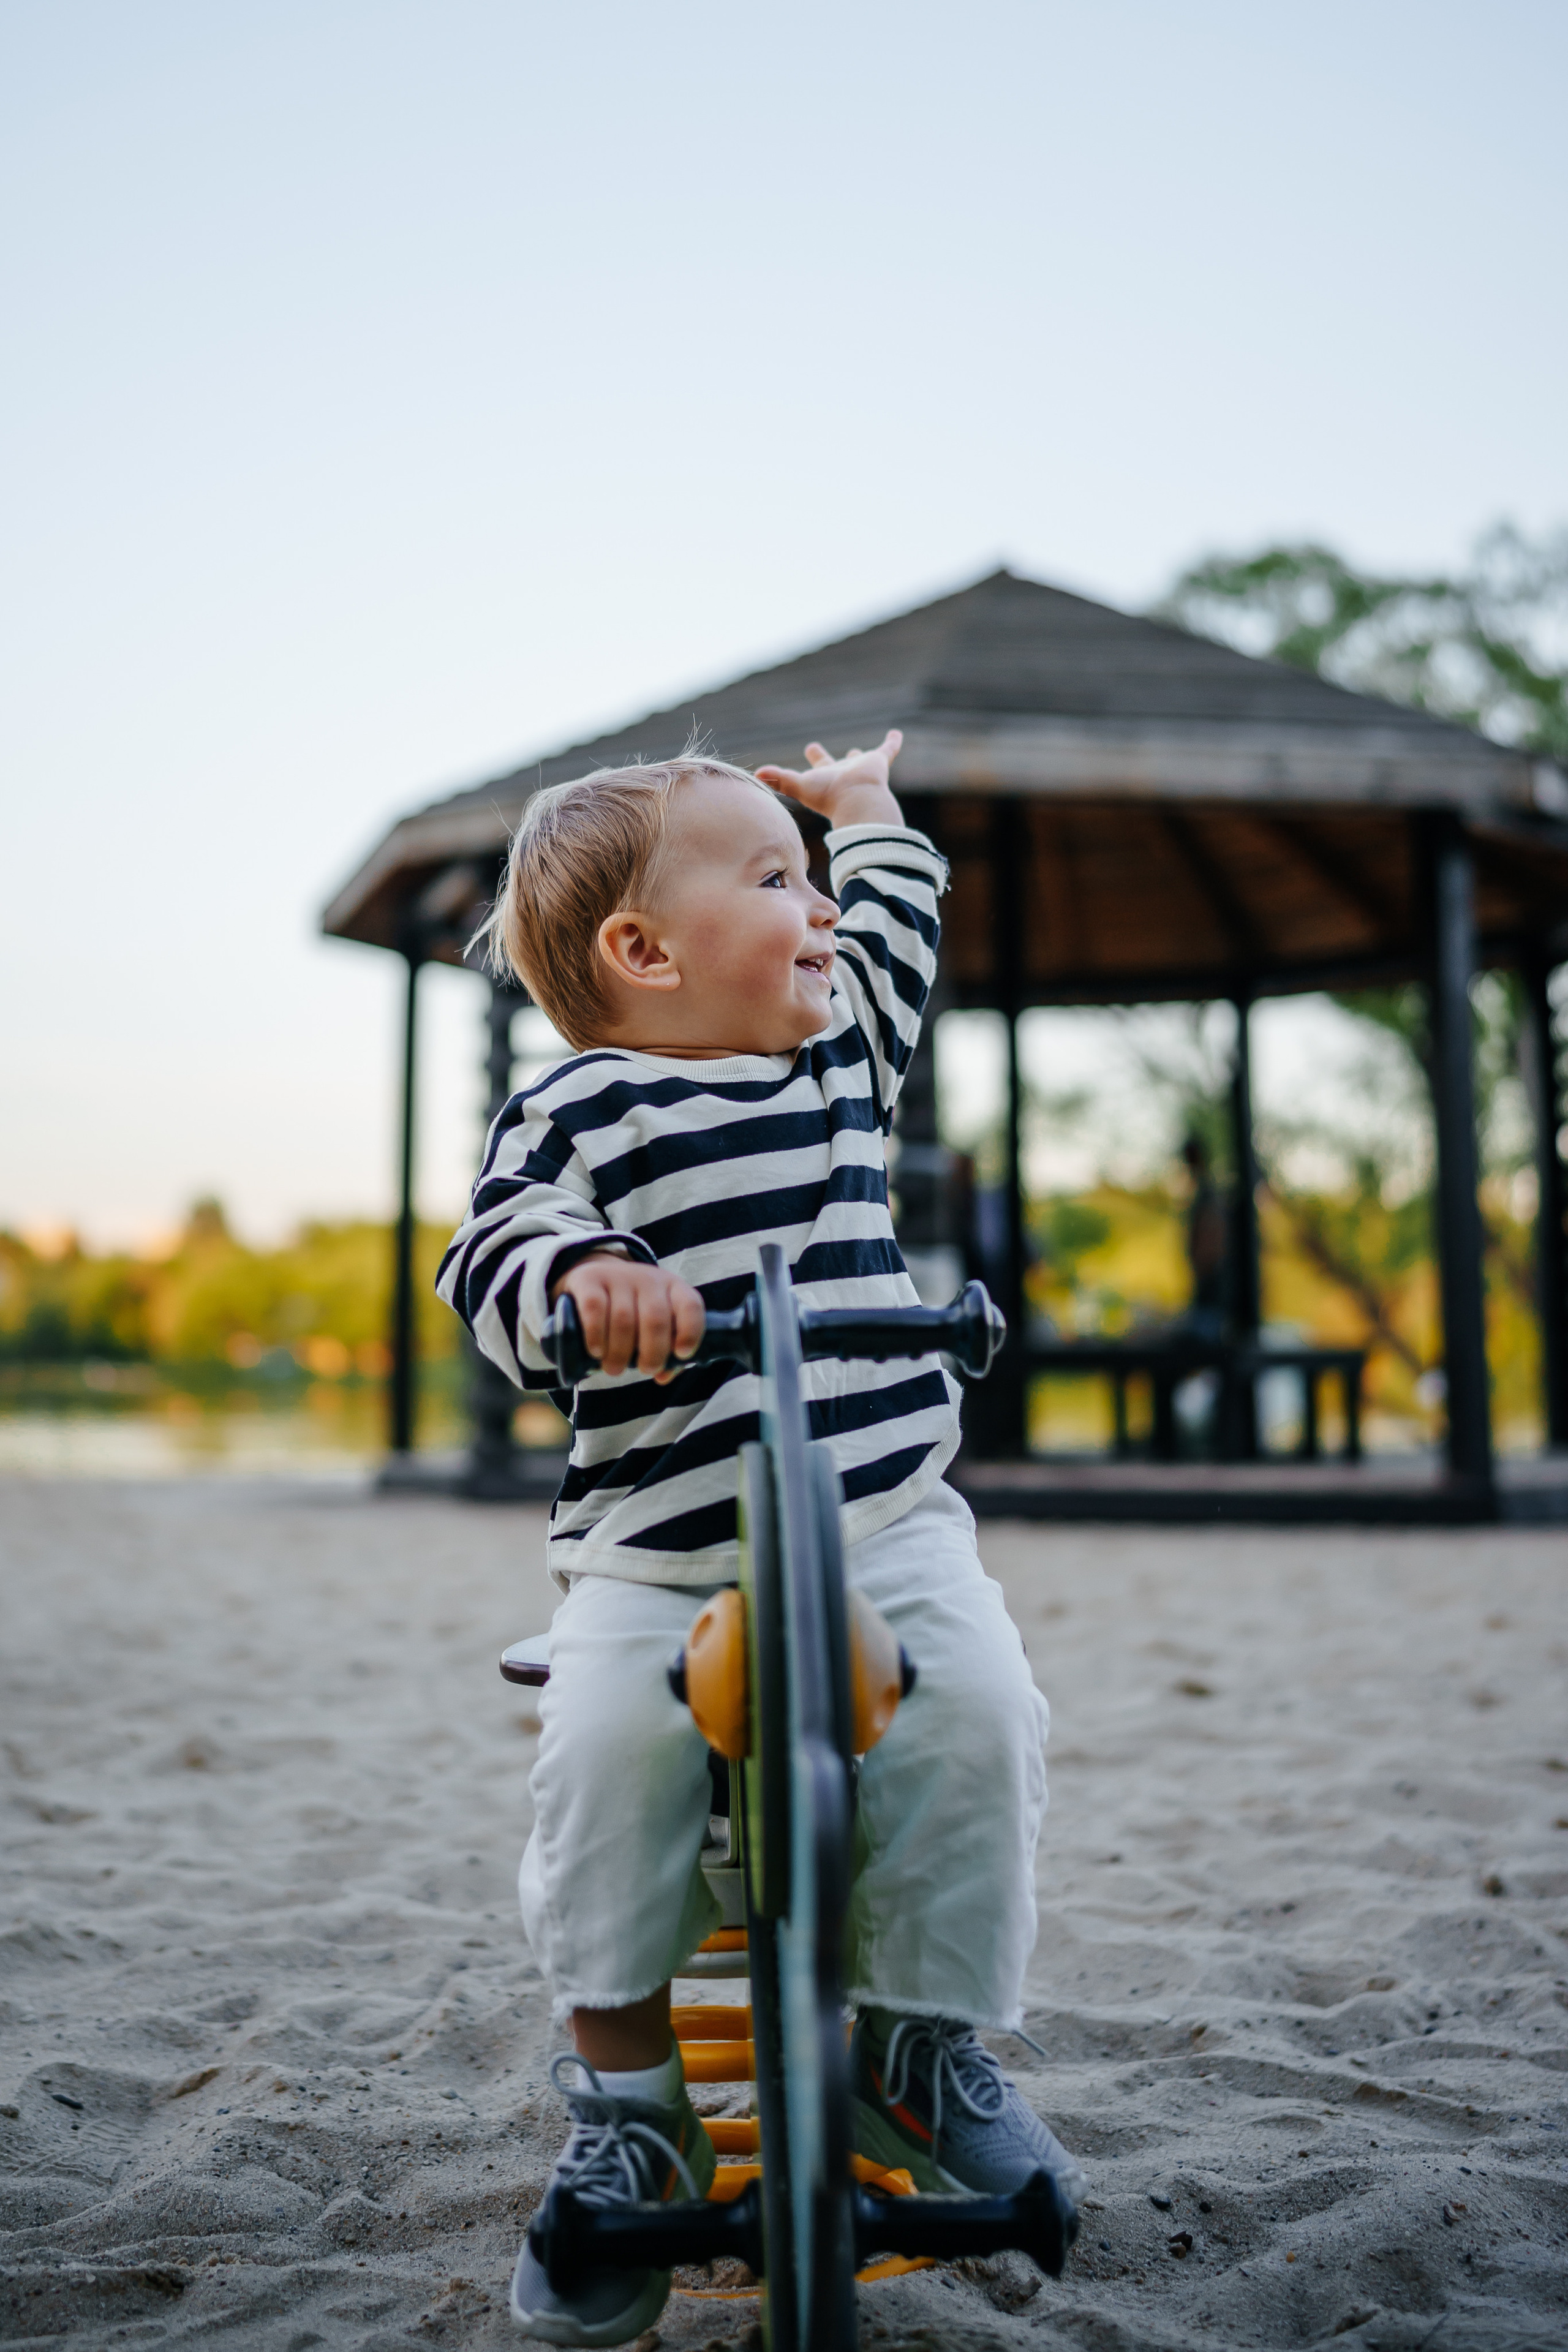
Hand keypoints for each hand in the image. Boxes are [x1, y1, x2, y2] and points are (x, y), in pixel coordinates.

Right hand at [549, 1255, 705, 1380]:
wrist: (596, 1275)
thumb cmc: (633, 1309)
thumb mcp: (654, 1322)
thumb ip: (665, 1349)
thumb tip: (663, 1377)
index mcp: (673, 1288)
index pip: (690, 1305)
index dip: (690, 1332)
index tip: (681, 1354)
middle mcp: (648, 1279)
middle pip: (655, 1319)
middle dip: (652, 1352)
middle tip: (646, 1370)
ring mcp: (618, 1277)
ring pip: (623, 1319)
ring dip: (620, 1352)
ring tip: (615, 1369)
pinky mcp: (589, 1279)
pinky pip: (594, 1308)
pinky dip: (596, 1335)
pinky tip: (596, 1351)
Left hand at [756, 728, 902, 827]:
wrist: (857, 801)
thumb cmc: (827, 796)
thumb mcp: (799, 785)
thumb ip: (779, 779)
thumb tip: (755, 773)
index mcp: (825, 778)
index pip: (818, 766)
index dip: (815, 756)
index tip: (811, 746)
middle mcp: (842, 773)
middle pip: (835, 764)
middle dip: (829, 759)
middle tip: (819, 749)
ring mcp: (861, 768)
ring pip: (861, 759)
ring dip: (862, 755)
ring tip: (865, 752)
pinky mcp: (879, 763)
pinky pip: (887, 750)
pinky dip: (892, 743)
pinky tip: (896, 733)